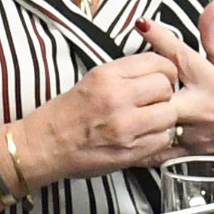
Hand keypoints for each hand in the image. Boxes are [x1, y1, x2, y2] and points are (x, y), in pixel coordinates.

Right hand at [24, 53, 182, 186]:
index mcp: (107, 75)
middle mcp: (117, 97)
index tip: (162, 78)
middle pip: (166, 88)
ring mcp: (125, 126)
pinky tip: (142, 137)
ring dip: (163, 119)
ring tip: (148, 121)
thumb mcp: (92, 79)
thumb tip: (156, 71)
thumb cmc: (65, 115)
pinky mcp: (130, 150)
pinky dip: (157, 139)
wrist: (44, 145)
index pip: (157, 62)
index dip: (165, 71)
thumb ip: (125, 74)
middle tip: (154, 102)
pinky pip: (162, 140)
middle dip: (165, 95)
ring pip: (169, 115)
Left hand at [138, 11, 213, 158]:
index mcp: (212, 80)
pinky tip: (129, 134)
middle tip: (124, 77)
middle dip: (143, 82)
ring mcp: (194, 131)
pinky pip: (160, 147)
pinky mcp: (189, 151)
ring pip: (158, 122)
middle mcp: (202, 105)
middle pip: (162, 91)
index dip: (159, 37)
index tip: (142, 24)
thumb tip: (212, 5)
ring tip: (121, 105)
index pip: (181, 55)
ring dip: (139, 112)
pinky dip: (144, 141)